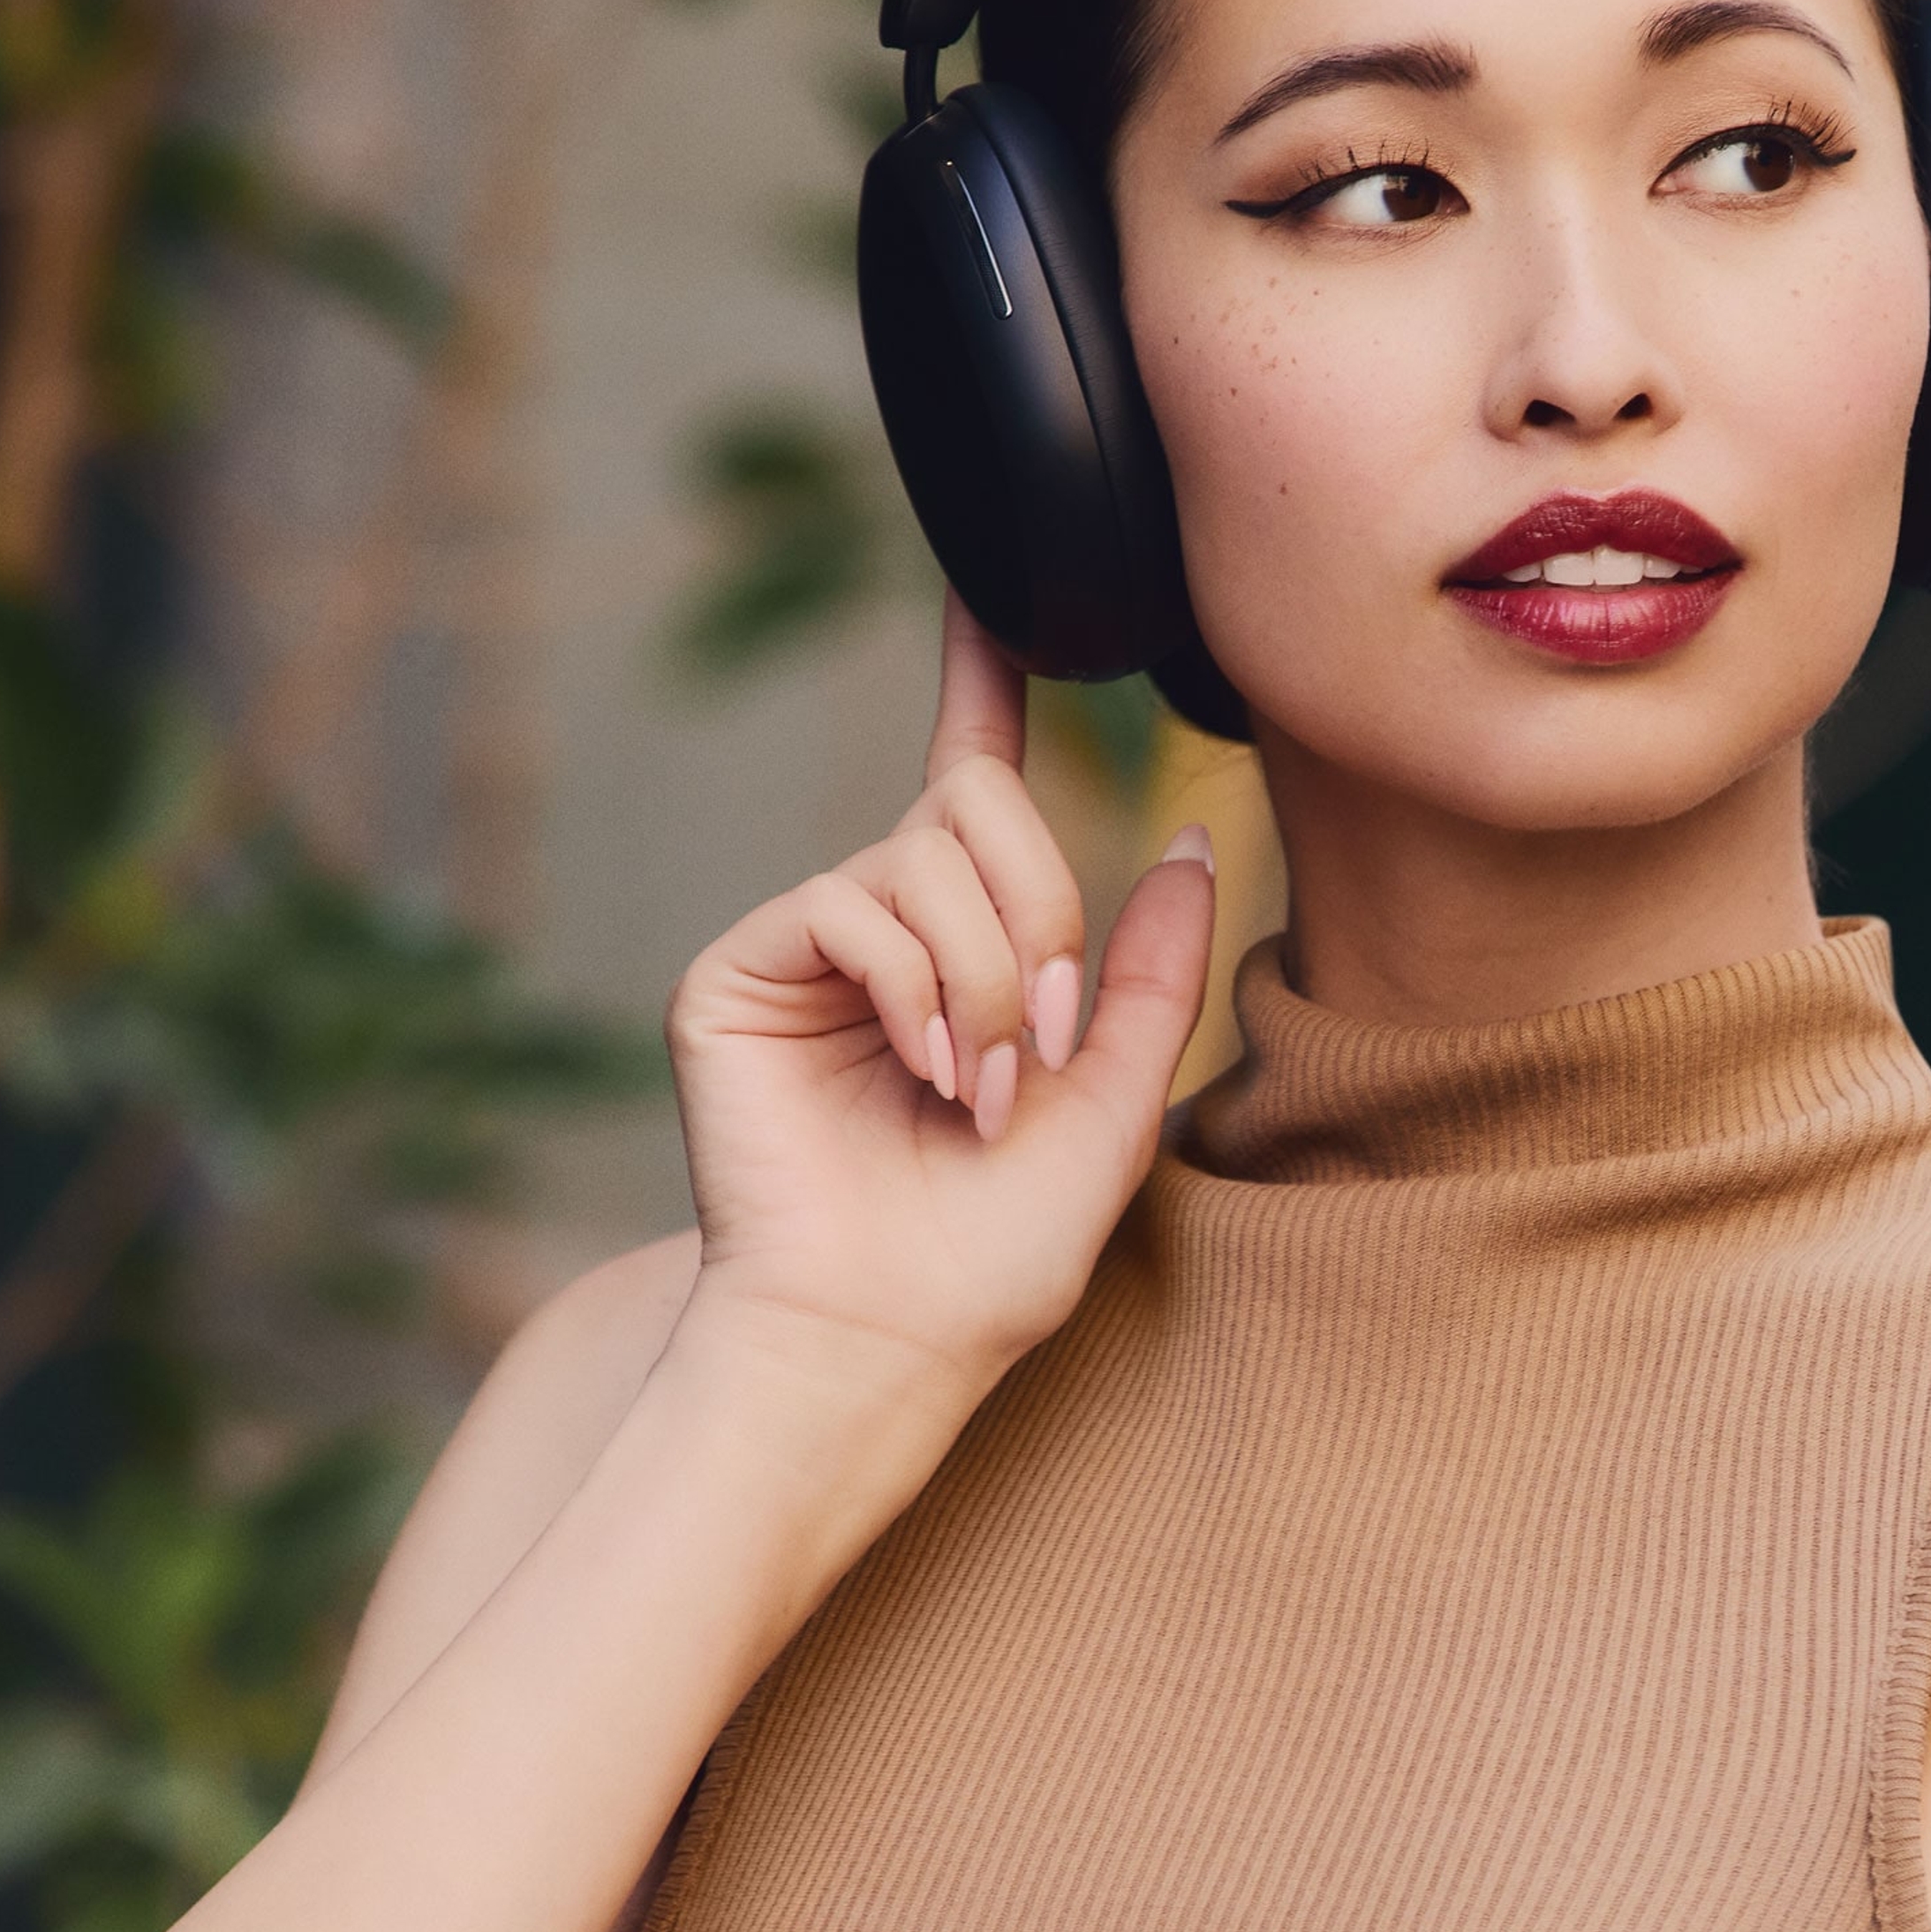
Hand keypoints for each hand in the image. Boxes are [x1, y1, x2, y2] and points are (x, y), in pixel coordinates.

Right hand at [663, 594, 1217, 1390]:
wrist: (889, 1337)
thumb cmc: (994, 1251)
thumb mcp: (1117, 1100)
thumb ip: (1152, 973)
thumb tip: (1191, 841)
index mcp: (965, 945)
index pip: (975, 781)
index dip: (981, 677)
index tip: (997, 594)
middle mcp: (879, 925)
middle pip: (979, 805)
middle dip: (1042, 919)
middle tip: (1041, 1046)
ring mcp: (804, 945)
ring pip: (925, 857)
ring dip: (988, 980)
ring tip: (976, 1090)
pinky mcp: (739, 971)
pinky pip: (853, 902)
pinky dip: (918, 988)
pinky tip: (925, 1072)